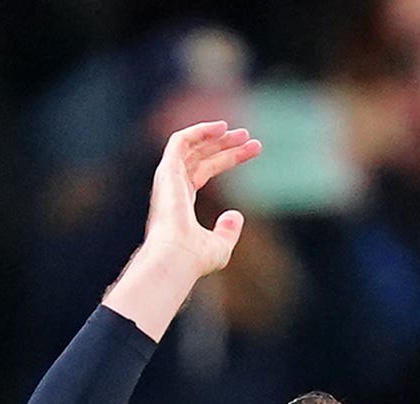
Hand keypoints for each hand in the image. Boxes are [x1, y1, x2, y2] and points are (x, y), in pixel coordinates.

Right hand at [105, 121, 261, 340]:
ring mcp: (167, 180)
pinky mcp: (166, 172)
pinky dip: (199, 131)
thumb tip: (236, 214)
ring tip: (242, 132)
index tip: (253, 150)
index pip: (204, 171)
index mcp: (181, 204)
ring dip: (215, 136)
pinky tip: (221, 128)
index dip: (228, 159)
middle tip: (249, 137)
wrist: (176, 258)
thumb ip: (228, 231)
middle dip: (225, 145)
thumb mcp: (220, 246)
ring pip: (191, 147)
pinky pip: (180, 141)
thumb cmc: (195, 259)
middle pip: (200, 156)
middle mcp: (172, 189)